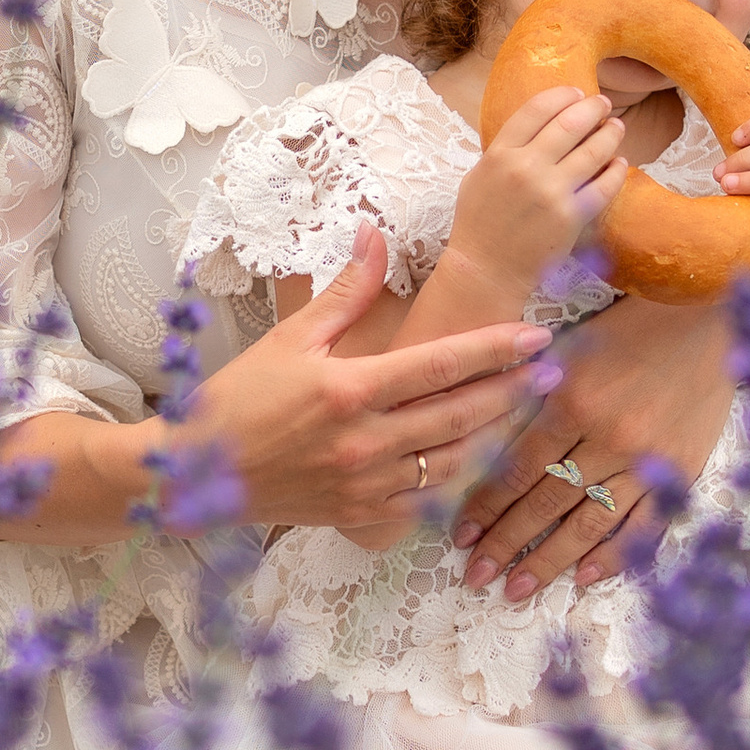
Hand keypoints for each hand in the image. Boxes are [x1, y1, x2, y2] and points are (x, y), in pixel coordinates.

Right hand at [191, 226, 556, 536]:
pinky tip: (484, 458)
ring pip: (455, 460)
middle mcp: (366, 440)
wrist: (197, 474)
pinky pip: (430, 499)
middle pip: (462, 413)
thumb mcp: (291, 337)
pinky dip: (462, 478)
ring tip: (528, 409)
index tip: (537, 336)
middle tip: (552, 370)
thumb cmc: (240, 399)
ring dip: (497, 435)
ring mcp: (367, 483)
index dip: (497, 349)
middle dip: (513, 390)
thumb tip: (374, 235)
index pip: (442, 364)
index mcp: (351, 389)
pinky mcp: (363, 514)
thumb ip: (344, 290)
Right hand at [445, 84, 626, 298]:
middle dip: (593, 108)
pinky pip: (605, 186)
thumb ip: (505, 149)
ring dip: (610, 133)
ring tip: (616, 128)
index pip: (537, 109)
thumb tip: (538, 125)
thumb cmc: (479, 223)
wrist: (486, 271)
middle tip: (603, 104)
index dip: (562, 95)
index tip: (577, 93)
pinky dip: (617, 170)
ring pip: (594, 150)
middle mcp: (526, 168)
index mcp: (499, 154)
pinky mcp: (572, 217)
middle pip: (570, 122)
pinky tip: (619, 163)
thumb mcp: (479, 175)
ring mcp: (551, 192)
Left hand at [450, 290, 730, 600]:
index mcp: (571, 402)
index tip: (461, 535)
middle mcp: (606, 438)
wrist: (706, 316)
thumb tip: (485, 437)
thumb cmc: (630, 325)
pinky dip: (614, 554)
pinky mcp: (681, 471)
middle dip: (506, 543)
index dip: (486, 506)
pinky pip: (644, 525)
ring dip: (549, 561)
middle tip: (477, 574)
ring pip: (588, 524)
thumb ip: (532, 393)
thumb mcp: (571, 348)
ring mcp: (646, 460)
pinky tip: (584, 577)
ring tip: (517, 589)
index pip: (517, 469)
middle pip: (545, 504)